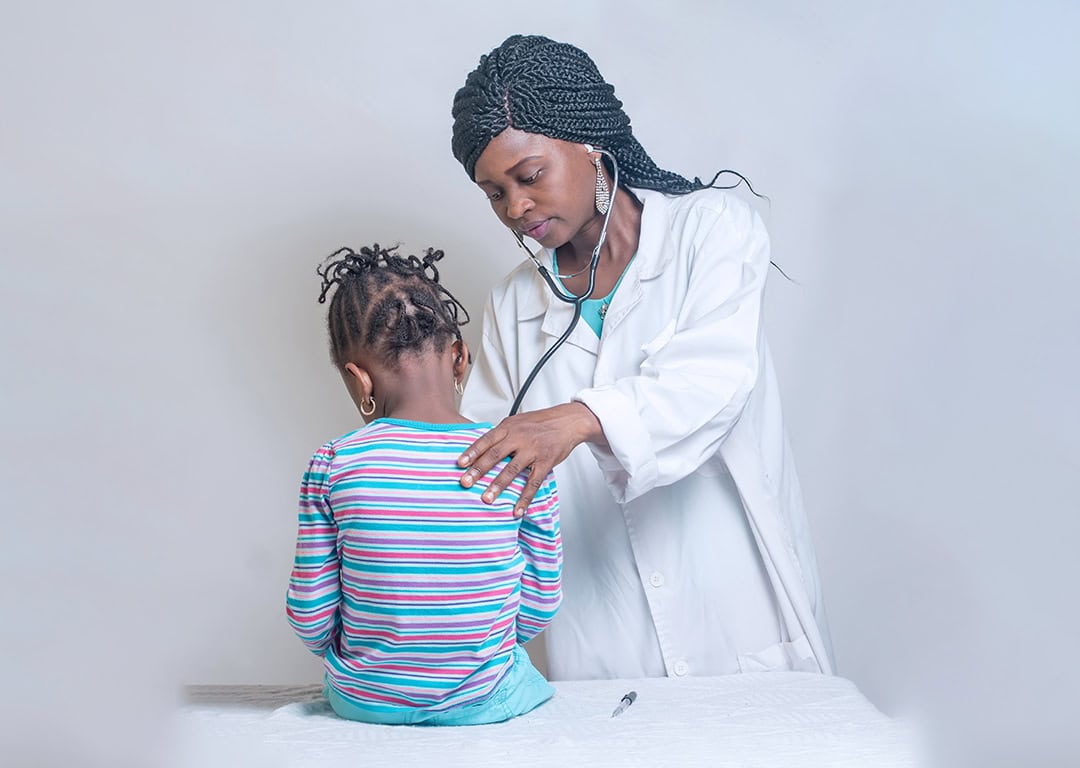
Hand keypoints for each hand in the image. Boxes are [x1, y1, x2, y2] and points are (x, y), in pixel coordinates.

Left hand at [458, 402, 603, 514]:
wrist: (568, 421)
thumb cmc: (542, 422)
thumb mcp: (518, 421)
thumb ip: (501, 434)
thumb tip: (481, 447)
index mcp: (509, 427)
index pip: (486, 440)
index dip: (472, 452)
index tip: (459, 464)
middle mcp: (519, 437)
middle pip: (495, 455)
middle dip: (479, 470)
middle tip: (465, 483)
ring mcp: (533, 450)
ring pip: (512, 470)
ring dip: (498, 485)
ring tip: (487, 498)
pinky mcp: (546, 462)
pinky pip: (533, 483)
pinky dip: (524, 498)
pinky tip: (517, 509)